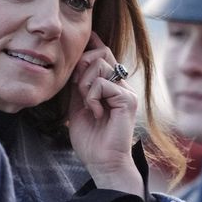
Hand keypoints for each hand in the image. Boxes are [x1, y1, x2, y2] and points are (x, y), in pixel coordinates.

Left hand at [68, 33, 143, 195]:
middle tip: (77, 88)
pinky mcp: (127, 101)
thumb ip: (78, 86)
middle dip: (82, 65)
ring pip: (100, 67)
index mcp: (111, 85)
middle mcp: (122, 85)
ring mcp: (126, 92)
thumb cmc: (90, 140)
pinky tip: (95, 113)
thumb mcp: (78, 106)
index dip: (93, 45)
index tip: (86, 38)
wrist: (102, 163)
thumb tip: (74, 63)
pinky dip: (92, 97)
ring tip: (87, 104)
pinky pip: (103, 84)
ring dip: (85, 84)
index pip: (104, 54)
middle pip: (101, 53)